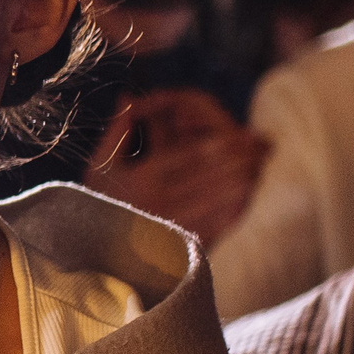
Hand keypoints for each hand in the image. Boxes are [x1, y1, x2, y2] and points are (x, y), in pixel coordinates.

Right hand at [83, 88, 268, 242]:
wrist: (98, 258)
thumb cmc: (96, 207)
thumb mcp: (100, 167)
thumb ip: (117, 131)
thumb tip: (127, 95)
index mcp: (141, 181)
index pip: (189, 156)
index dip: (216, 145)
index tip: (236, 136)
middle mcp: (159, 204)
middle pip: (209, 176)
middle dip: (236, 160)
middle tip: (257, 150)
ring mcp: (173, 228)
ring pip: (219, 199)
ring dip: (242, 183)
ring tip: (256, 171)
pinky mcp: (183, 247)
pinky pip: (217, 225)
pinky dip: (235, 210)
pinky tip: (245, 199)